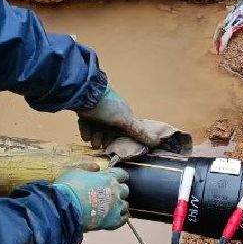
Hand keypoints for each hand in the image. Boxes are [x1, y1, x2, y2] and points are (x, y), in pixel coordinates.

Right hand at [53, 167, 129, 230]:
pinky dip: (121, 218)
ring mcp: (115, 207)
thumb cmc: (68, 188)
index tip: (115, 178)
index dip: (119, 177)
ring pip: (125, 205)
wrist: (64, 208)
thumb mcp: (75, 171)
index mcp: (108, 178)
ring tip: (111, 207)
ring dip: (119, 205)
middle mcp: (115, 191)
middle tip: (110, 194)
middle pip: (125, 190)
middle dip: (119, 191)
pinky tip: (115, 217)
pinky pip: (123, 220)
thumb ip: (88, 168)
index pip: (122, 175)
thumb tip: (96, 167)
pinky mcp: (112, 221)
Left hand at [76, 87, 191, 160]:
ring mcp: (98, 111)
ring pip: (98, 128)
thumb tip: (157, 142)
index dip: (119, 140)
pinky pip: (87, 123)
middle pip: (109, 131)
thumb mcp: (125, 121)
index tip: (114, 148)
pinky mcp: (86, 111)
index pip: (124, 130)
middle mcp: (111, 112)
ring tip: (92, 141)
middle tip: (100, 146)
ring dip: (95, 136)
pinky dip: (86, 130)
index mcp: (123, 113)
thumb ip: (139, 132)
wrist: (85, 95)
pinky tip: (86, 135)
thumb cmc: (108, 107)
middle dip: (104, 139)